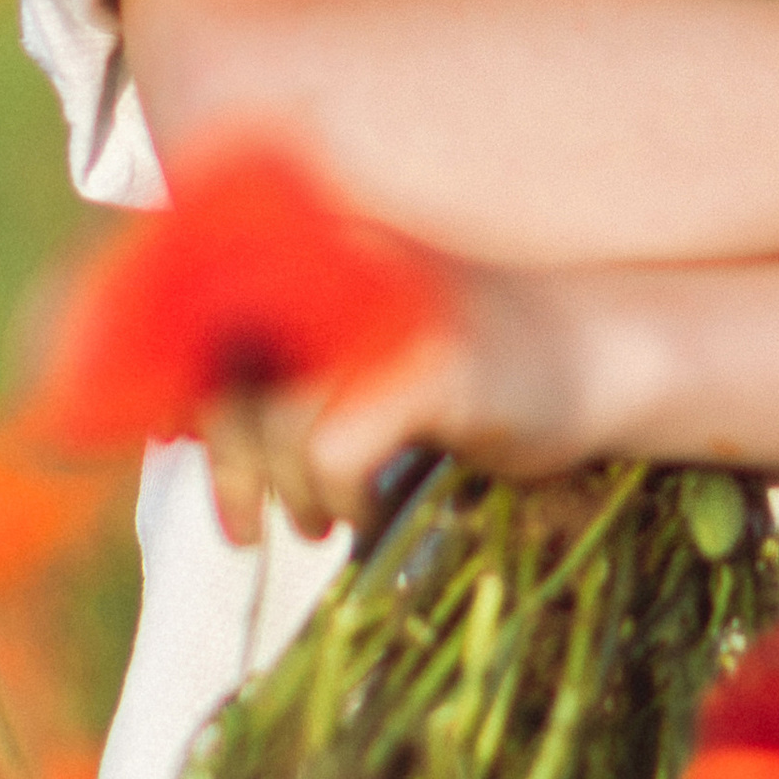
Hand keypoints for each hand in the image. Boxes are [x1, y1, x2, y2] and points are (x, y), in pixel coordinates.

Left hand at [197, 258, 599, 542]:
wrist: (598, 351)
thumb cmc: (470, 368)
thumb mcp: (367, 348)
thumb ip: (292, 358)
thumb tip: (185, 419)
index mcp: (324, 251)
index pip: (211, 316)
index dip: (181, 398)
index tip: (187, 464)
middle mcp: (347, 262)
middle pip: (234, 370)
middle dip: (228, 465)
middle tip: (243, 527)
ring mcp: (393, 308)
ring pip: (277, 417)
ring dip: (289, 490)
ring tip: (325, 518)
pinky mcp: (434, 362)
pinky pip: (335, 445)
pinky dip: (340, 493)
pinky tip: (368, 511)